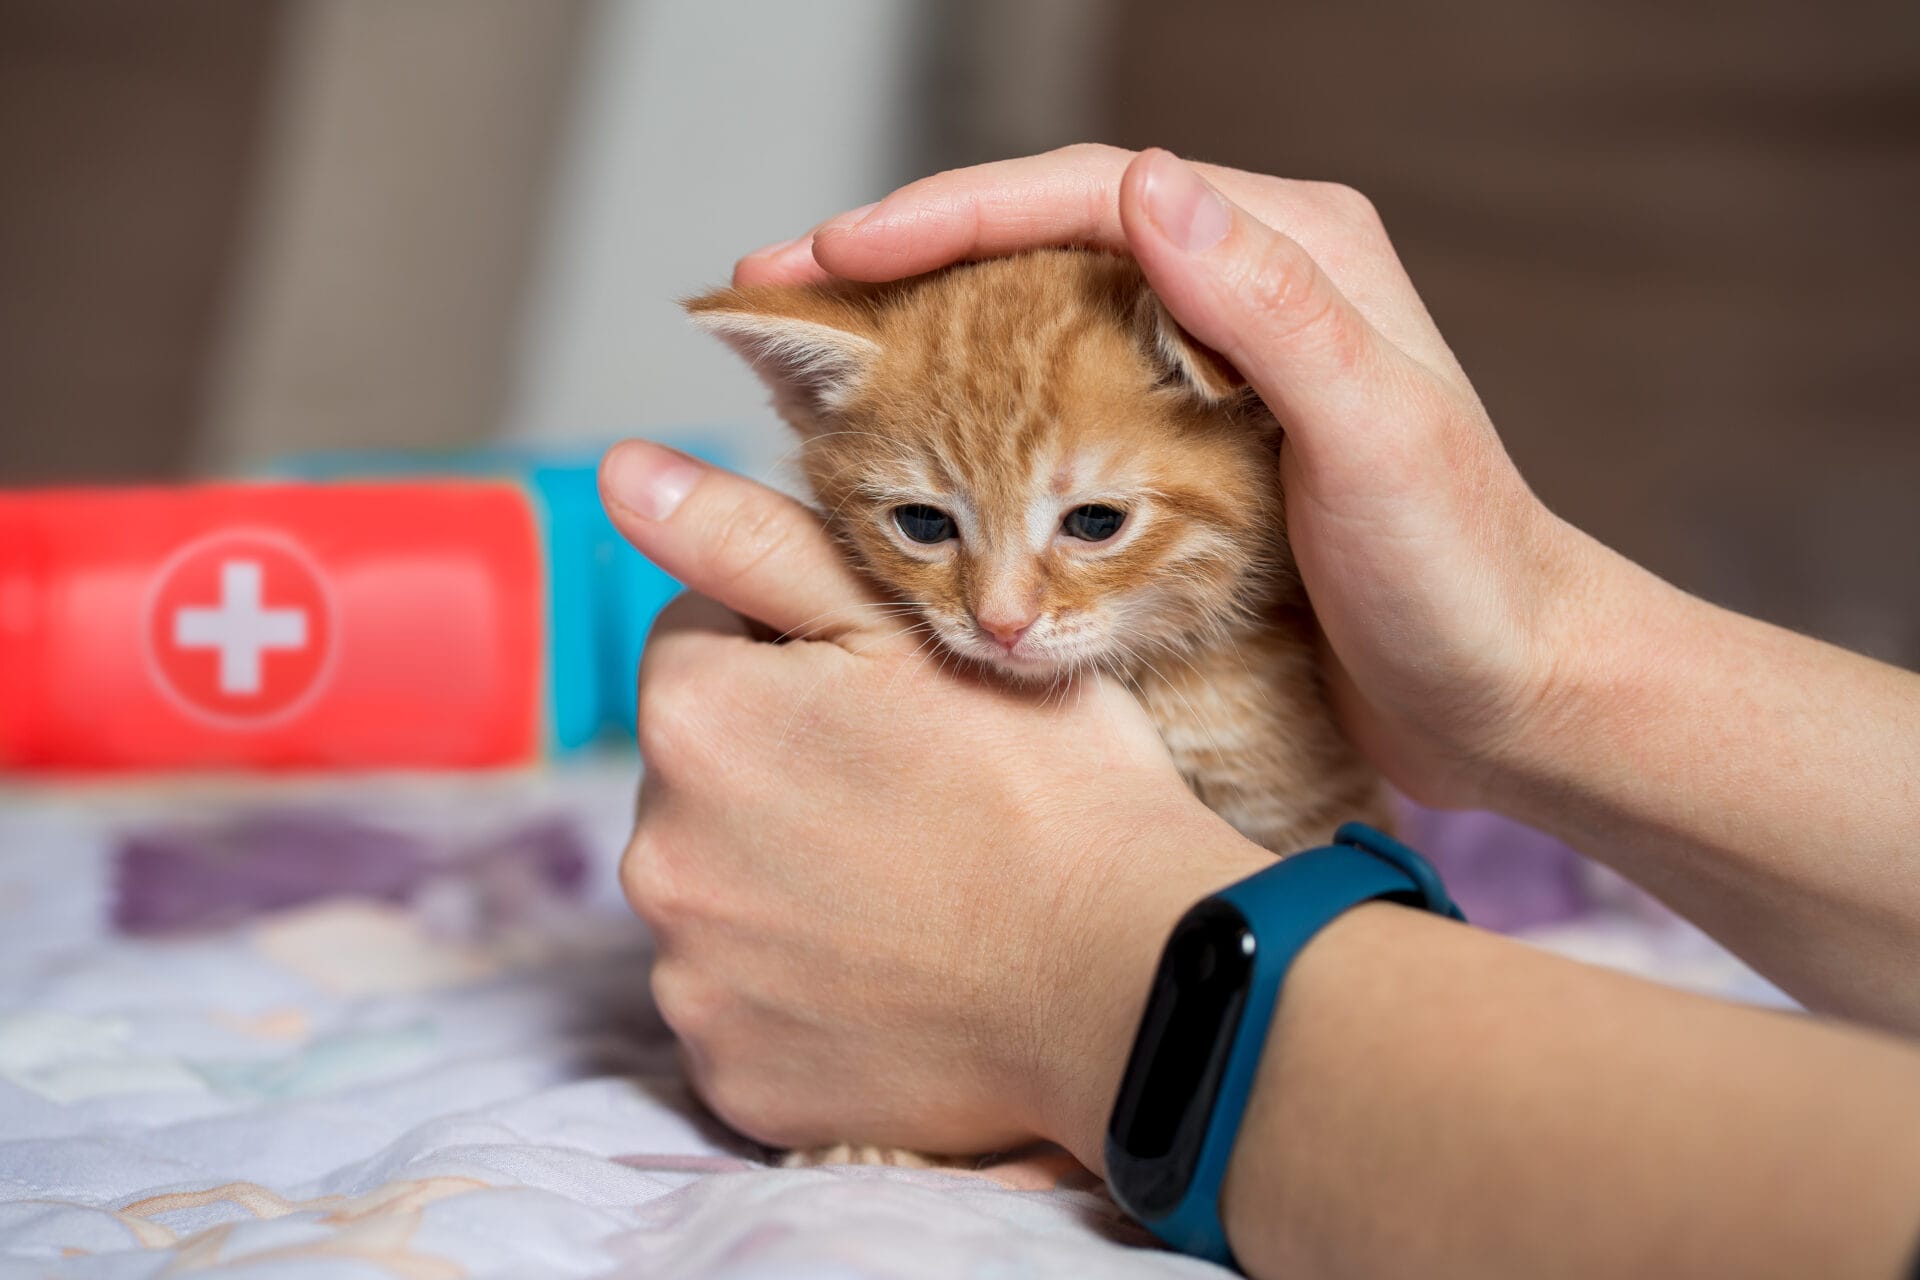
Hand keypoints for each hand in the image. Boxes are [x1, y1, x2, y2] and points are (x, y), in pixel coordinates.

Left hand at [600, 443, 1267, 1157]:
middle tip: (911, 797)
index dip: (799, 653)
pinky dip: (795, 989)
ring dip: (782, 881)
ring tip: (910, 892)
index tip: (886, 699)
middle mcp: (657, 851)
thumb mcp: (905, 626)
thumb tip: (621, 468)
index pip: (700, 641)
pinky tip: (889, 979)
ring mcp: (692, 977)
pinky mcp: (734, 1074)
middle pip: (702, 772)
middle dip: (779, 769)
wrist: (1130, 980)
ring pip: (718, 890)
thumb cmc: (1044, 786)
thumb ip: (750, 539)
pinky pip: (741, 1006)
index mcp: (694, 717)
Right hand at [736, 144, 1610, 809]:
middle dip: (903, 262)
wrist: (1506, 691)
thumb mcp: (1374, 438)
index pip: (1088, 195)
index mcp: (1291, 250)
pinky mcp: (1186, 445)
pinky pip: (1051, 393)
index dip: (948, 215)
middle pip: (1040, 241)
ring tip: (806, 349)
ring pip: (1034, 314)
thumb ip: (1267, 309)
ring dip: (920, 326)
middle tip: (777, 294)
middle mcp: (1244, 288)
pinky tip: (901, 429)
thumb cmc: (1461, 577)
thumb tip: (1146, 186)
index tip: (836, 252)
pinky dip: (966, 401)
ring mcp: (1210, 367)